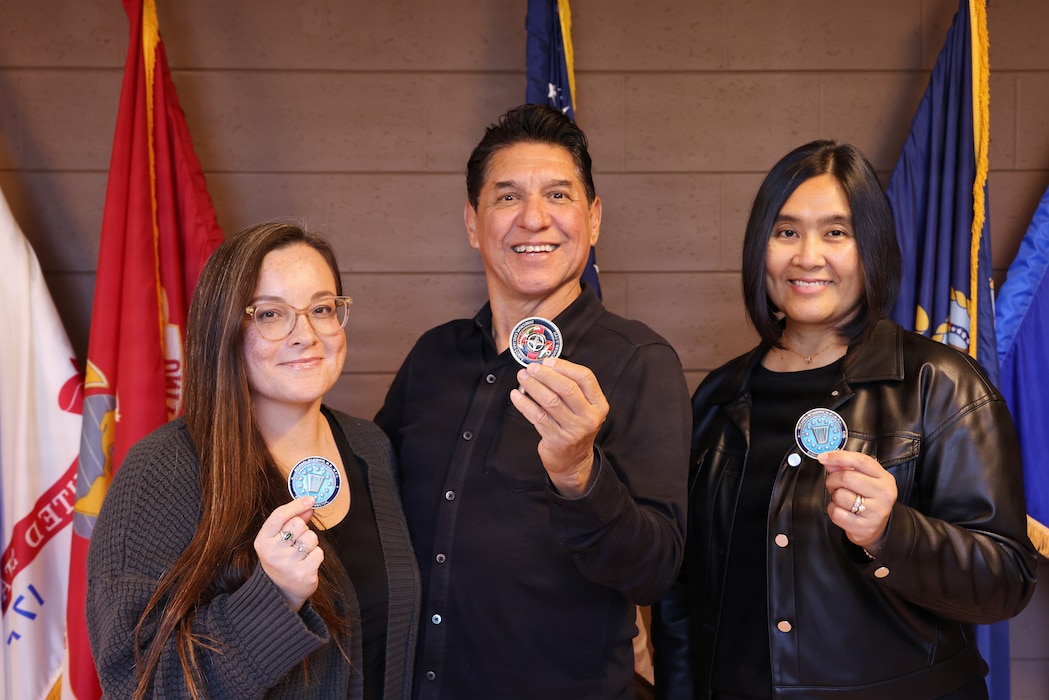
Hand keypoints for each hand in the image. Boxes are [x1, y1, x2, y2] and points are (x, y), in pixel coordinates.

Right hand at [254, 496, 322, 611]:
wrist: (280, 592)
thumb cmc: (280, 560)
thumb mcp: (278, 540)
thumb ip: (292, 520)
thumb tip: (308, 505)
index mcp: (262, 541)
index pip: (279, 516)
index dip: (296, 505)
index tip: (309, 499)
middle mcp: (272, 553)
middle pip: (298, 524)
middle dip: (303, 530)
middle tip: (296, 542)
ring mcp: (287, 564)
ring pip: (311, 537)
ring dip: (311, 543)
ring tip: (301, 554)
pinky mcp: (303, 574)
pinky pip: (319, 552)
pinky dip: (316, 556)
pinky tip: (307, 563)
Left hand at [510, 356, 608, 496]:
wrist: (573, 461)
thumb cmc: (575, 427)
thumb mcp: (583, 408)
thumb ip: (571, 387)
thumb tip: (546, 365)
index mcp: (598, 404)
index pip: (585, 378)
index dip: (564, 366)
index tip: (547, 361)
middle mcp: (589, 417)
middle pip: (567, 388)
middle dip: (546, 375)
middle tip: (531, 368)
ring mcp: (574, 430)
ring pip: (550, 401)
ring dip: (533, 386)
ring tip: (522, 378)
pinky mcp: (557, 439)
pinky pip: (537, 417)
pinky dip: (524, 403)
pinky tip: (516, 395)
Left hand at [820, 450, 897, 553]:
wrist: (875, 528)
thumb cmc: (868, 500)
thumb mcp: (863, 480)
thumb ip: (845, 468)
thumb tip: (829, 460)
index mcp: (884, 479)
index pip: (861, 461)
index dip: (839, 456)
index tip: (823, 457)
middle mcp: (883, 494)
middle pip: (847, 477)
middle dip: (833, 480)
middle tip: (833, 484)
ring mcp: (875, 511)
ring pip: (840, 496)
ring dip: (835, 497)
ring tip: (843, 500)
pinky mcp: (864, 527)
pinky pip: (836, 513)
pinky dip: (834, 511)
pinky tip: (843, 511)